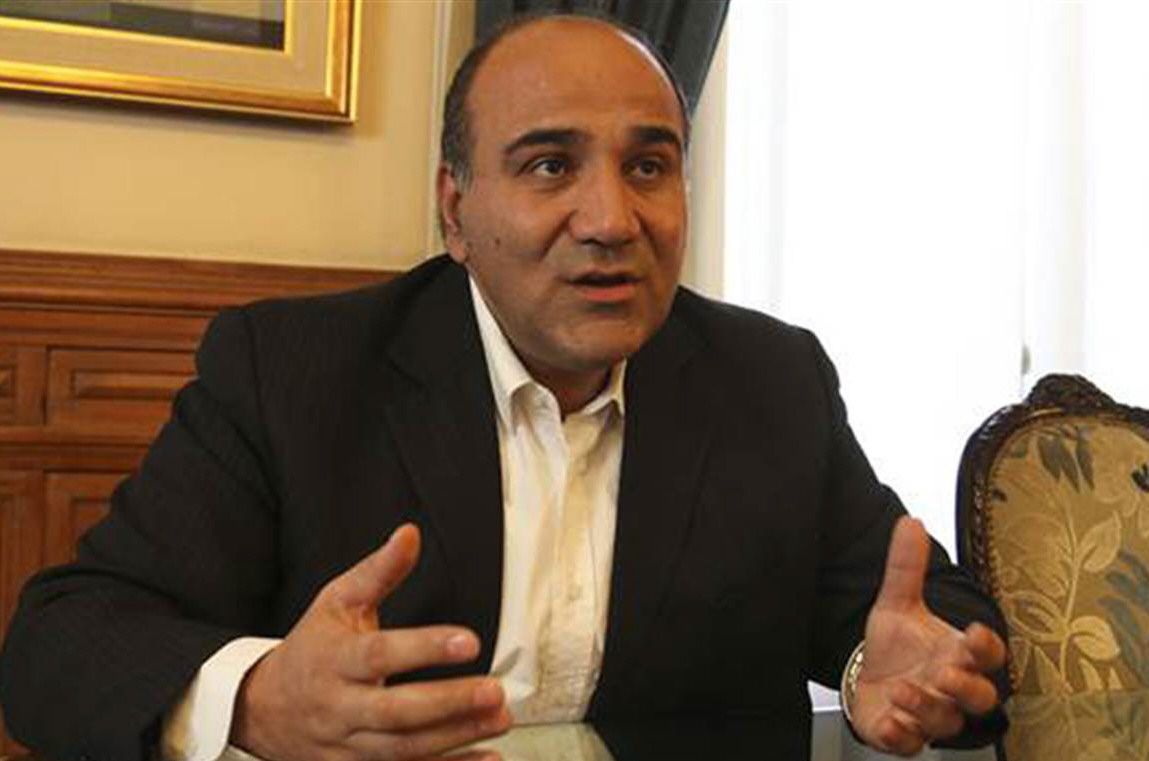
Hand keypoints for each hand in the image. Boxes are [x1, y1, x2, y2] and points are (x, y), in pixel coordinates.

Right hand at [231, 524, 510, 760]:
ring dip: (456, 738)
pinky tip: (487, 757)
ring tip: (501, 718)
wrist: (262, 709)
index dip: (424, 648)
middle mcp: (340, 707)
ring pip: (404, 749)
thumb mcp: (337, 600)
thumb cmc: (312, 646)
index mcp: (336, 659)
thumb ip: (379, 571)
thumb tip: (410, 533)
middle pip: (395, 712)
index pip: (380, 655)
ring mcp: (348, 745)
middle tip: (495, 691)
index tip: (468, 640)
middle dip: (448, 704)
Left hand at [850, 517, 1006, 755]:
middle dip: (966, 688)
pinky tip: (889, 722)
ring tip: (903, 690)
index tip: (973, 631)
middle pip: (980, 697)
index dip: (985, 646)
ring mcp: (930, 714)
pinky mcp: (904, 735)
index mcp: (957, 654)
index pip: (988, 653)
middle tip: (945, 673)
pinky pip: (910, 744)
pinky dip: (901, 735)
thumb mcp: (898, 602)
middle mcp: (951, 688)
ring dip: (926, 707)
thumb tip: (910, 522)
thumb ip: (906, 566)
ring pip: (945, 721)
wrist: (870, 677)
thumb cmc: (898, 645)